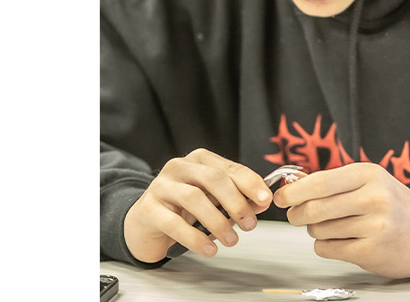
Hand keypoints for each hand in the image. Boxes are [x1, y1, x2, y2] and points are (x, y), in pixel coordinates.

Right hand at [123, 148, 273, 262]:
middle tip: (249, 224)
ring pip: (194, 198)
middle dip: (236, 202)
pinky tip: (209, 248)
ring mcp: (161, 186)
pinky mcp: (148, 209)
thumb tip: (261, 203)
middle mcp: (180, 167)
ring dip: (218, 221)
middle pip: (213, 179)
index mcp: (200, 160)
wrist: (144, 225)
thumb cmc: (183, 210)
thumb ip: (236, 200)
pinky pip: (174, 223)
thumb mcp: (213, 202)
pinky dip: (195, 237)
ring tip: (231, 240)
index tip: (265, 200)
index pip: (230, 168)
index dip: (250, 183)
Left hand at [273, 162, 409, 278]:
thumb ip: (334, 183)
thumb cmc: (392, 204)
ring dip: (316, 230)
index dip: (294, 191)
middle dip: (298, 214)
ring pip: (318, 230)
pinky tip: (341, 240)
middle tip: (297, 216)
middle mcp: (372, 198)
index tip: (281, 197)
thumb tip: (292, 187)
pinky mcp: (370, 250)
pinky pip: (328, 249)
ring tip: (333, 227)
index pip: (319, 181)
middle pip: (314, 208)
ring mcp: (373, 225)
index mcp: (368, 174)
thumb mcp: (369, 182)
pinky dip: (325, 246)